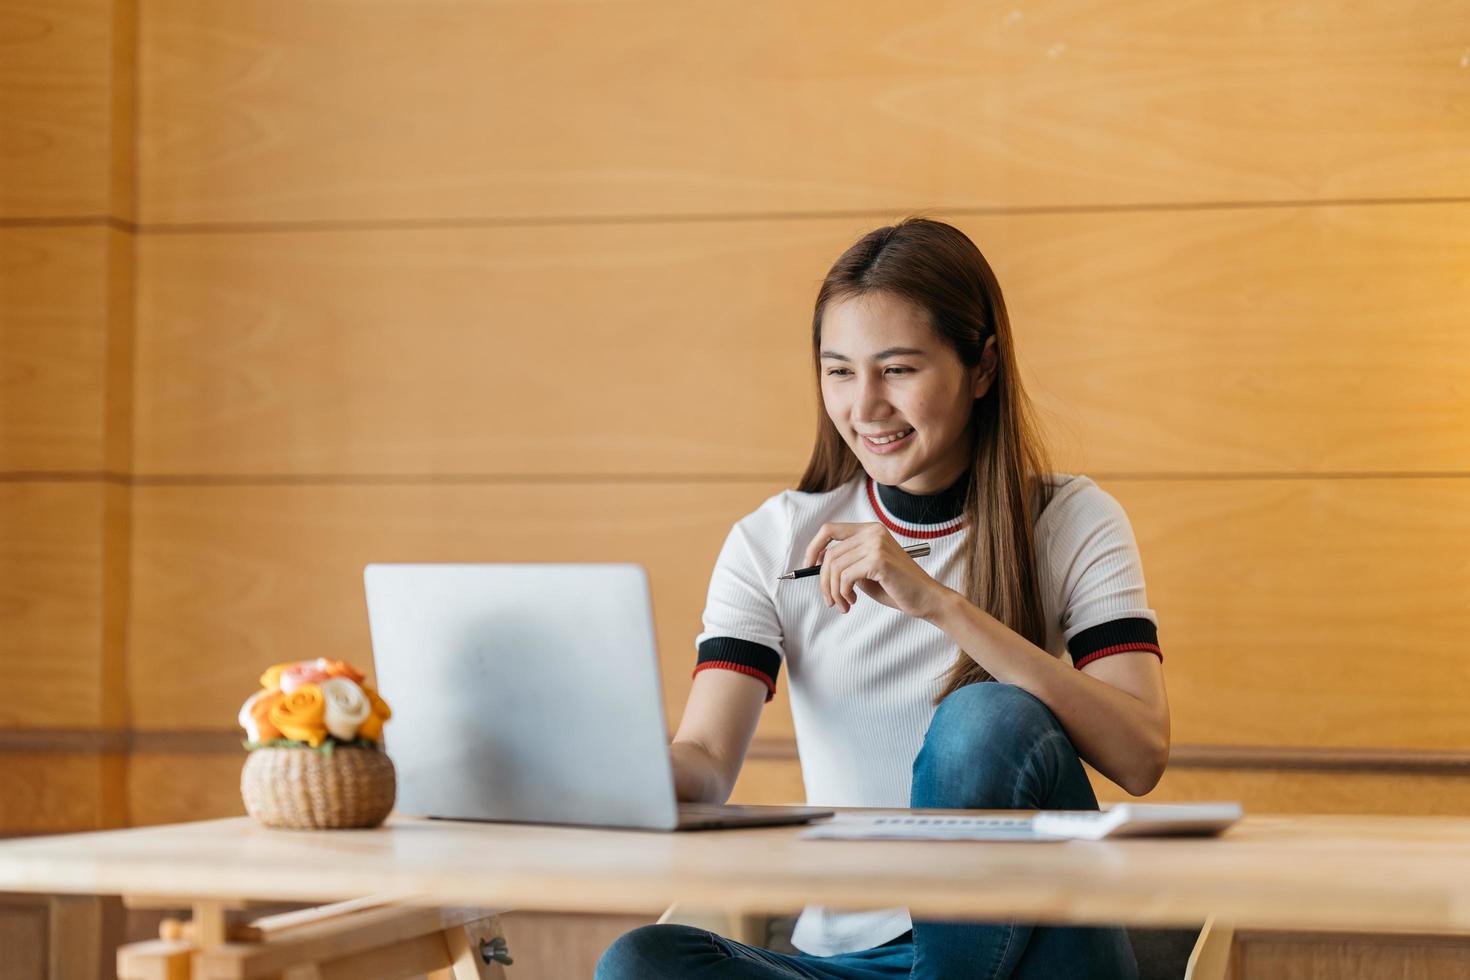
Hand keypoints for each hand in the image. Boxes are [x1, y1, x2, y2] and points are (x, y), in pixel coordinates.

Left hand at [801, 522, 952, 620]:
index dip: (814, 547)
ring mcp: (876, 544)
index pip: (830, 529)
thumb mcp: (866, 572)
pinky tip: (853, 602)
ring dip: (834, 592)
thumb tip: (817, 565)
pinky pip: (844, 577)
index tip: (809, 566)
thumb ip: (847, 564)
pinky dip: (842, 593)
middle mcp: (872, 532)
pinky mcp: (878, 560)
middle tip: (831, 601)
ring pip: (834, 567)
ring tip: (844, 605)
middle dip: (824, 581)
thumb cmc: (897, 588)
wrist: (927, 599)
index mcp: (870, 530)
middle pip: (829, 553)